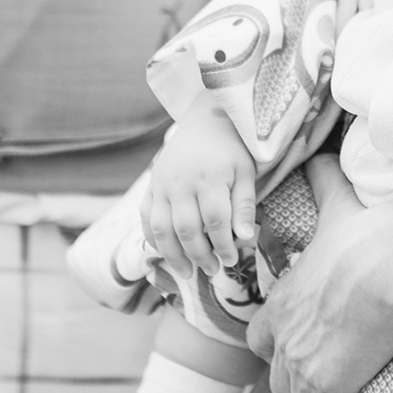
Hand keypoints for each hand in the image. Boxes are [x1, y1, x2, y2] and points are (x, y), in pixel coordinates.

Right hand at [143, 103, 256, 279]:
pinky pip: (146, 217)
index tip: (232, 260)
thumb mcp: (246, 171)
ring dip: (173, 256)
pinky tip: (166, 252)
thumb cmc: (231, 148)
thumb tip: (244, 238)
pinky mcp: (151, 185)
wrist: (204, 119)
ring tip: (188, 273)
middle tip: (213, 271)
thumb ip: (244, 204)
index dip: (223, 245)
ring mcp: (162, 184)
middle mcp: (182, 182)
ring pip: (162, 229)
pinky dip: (152, 239)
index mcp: (210, 177)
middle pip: (187, 229)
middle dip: (200, 256)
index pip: (215, 221)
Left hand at [245, 157, 392, 392]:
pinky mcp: (332, 390)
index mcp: (281, 304)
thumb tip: (321, 155)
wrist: (390, 266)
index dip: (277, 346)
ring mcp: (306, 369)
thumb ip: (322, 183)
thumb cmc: (362, 235)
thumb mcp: (335, 204)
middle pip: (277, 383)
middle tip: (326, 376)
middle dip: (298, 383)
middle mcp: (285, 341)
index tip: (300, 344)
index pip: (259, 341)